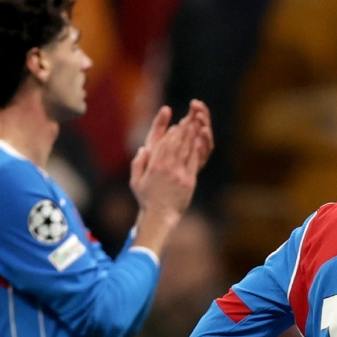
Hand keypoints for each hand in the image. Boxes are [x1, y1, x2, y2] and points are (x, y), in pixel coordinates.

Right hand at [130, 100, 214, 223]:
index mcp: (154, 166)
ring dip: (191, 137)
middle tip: (188, 121)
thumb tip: (143, 149)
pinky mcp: (189, 181)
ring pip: (186, 151)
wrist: (160, 216)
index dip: (171, 134)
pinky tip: (200, 142)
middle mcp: (167, 168)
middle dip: (183, 131)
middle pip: (176, 144)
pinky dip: (197, 150)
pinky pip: (194, 162)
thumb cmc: (147, 199)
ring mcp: (179, 174)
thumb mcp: (136, 181)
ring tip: (195, 127)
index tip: (175, 126)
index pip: (163, 145)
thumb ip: (138, 164)